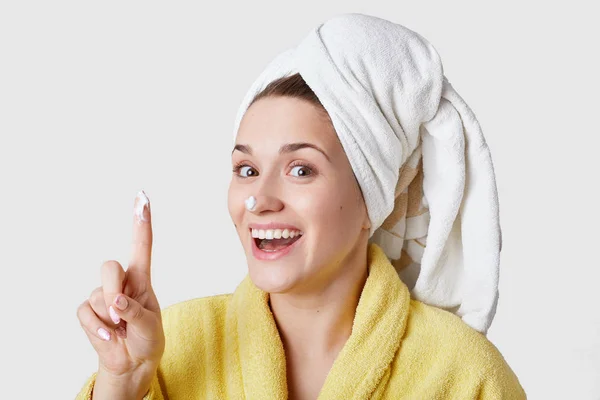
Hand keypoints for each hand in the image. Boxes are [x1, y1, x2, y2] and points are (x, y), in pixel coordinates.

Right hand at [77, 190, 164, 378]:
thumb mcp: (150, 327)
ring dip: (109, 317)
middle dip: (112, 288)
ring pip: (97, 295)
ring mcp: (103, 296)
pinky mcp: (89, 312)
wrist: (132, 363)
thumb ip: (135, 312)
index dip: (141, 223)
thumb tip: (116, 301)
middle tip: (120, 312)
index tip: (142, 198)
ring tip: (121, 329)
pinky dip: (97, 329)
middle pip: (109, 267)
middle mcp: (121, 283)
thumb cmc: (147, 338)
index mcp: (141, 280)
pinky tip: (109, 337)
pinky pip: (85, 313)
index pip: (142, 246)